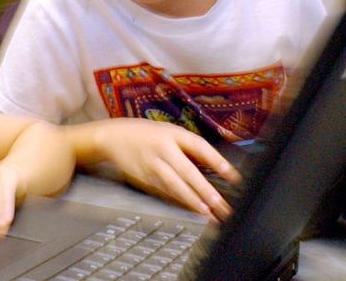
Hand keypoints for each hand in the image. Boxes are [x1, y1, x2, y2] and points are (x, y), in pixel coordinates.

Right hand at [90, 118, 240, 222]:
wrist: (112, 138)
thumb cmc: (145, 134)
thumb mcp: (169, 131)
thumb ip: (189, 146)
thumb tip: (213, 163)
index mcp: (171, 135)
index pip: (199, 147)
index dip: (217, 161)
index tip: (233, 175)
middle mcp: (162, 151)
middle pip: (187, 173)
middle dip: (206, 191)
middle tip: (221, 205)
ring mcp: (152, 167)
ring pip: (175, 187)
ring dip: (193, 202)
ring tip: (209, 214)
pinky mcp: (145, 180)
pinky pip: (165, 193)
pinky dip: (179, 203)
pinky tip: (191, 211)